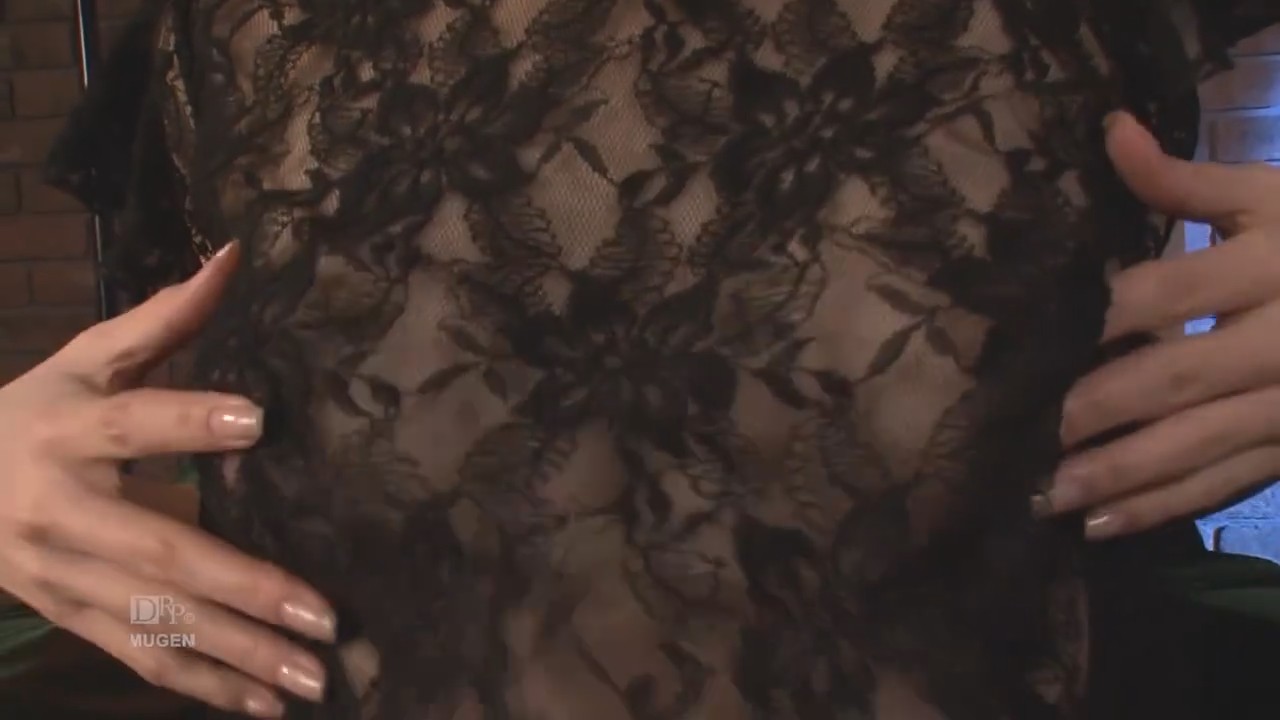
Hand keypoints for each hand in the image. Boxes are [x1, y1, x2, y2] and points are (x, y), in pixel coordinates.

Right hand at [0, 244, 332, 717]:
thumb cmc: (37, 412)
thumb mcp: (86, 360)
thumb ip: (162, 318)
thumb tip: (233, 256)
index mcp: (68, 429)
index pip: (132, 422)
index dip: (189, 421)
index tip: (258, 422)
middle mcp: (62, 511)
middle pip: (158, 550)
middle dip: (245, 586)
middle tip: (324, 613)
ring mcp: (64, 577)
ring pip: (156, 621)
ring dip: (238, 656)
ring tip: (315, 678)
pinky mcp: (72, 618)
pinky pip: (141, 657)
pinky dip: (203, 686)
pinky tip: (267, 707)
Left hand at [1042, 111, 1279, 538]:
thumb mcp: (1268, 196)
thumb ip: (1182, 181)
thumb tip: (1111, 130)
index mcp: (1270, 264)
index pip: (1172, 290)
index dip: (1109, 314)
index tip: (1051, 334)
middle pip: (1181, 376)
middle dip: (1105, 406)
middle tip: (1040, 426)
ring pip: (1199, 444)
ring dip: (1122, 475)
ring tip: (1051, 496)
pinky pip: (1224, 484)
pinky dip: (1163, 508)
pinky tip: (1103, 527)